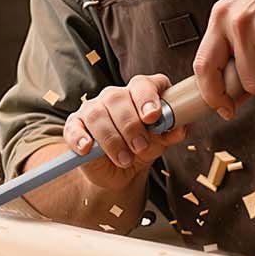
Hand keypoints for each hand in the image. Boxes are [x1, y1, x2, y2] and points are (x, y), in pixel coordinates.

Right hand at [64, 72, 187, 189]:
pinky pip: (74, 128)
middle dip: (131, 125)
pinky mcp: (75, 125)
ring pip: (97, 115)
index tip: (152, 116)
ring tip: (124, 159)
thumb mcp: (159, 143)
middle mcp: (113, 96)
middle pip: (118, 98)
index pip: (142, 84)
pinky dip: (80, 138)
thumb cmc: (140, 149)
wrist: (117, 171)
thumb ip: (171, 133)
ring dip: (112, 139)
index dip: (148, 96)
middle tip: (140, 146)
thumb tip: (180, 127)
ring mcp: (91, 109)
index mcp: (138, 94)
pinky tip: (88, 148)